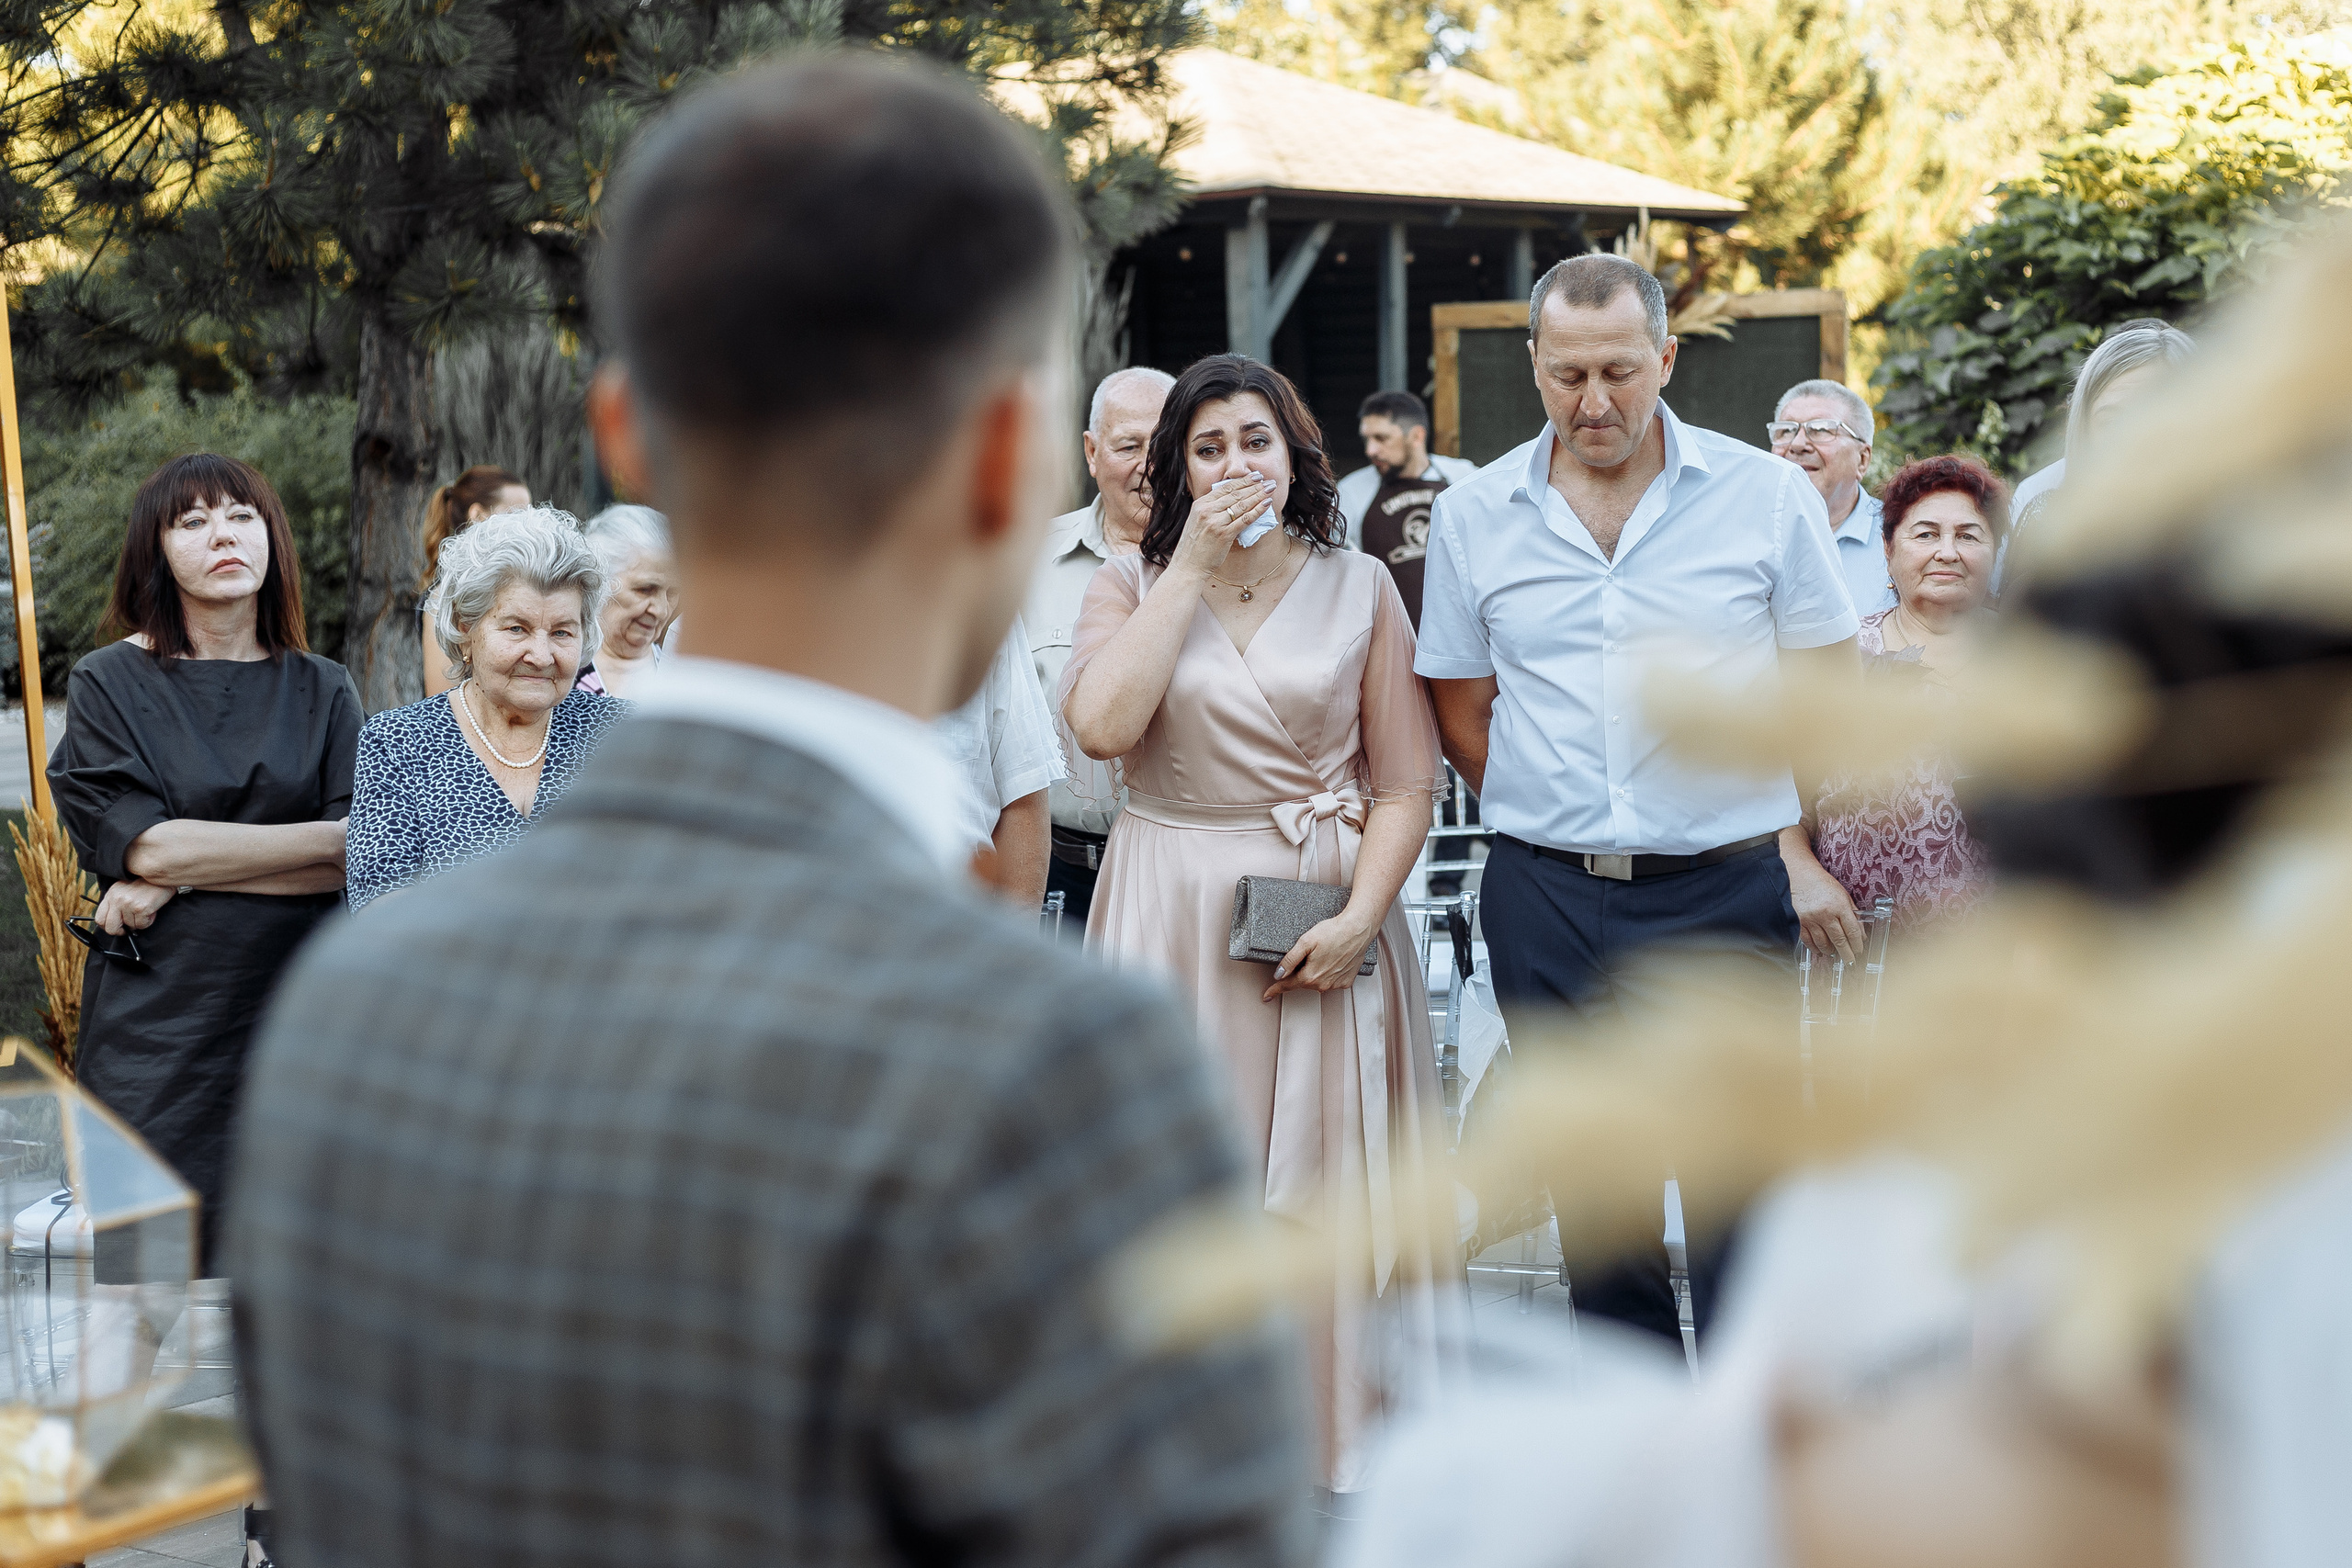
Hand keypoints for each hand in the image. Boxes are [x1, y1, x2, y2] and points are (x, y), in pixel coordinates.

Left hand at [95, 878, 175, 935]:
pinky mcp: (140, 907)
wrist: (161, 877)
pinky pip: (142, 925)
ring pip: (130, 926)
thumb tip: (116, 922)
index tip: (117, 927)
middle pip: (111, 927)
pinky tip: (151, 912)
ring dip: (139, 922)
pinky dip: (148, 921)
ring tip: (145, 912)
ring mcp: (128, 903)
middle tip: (130, 928)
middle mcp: (117, 899)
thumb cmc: (145, 885)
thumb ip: (116, 904)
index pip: (99, 918)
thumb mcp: (124, 891)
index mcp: (111, 894)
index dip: (108, 927)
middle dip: (121, 931)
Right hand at [1167, 474, 1276, 579]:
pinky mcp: (1224, 534)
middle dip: (1254, 485)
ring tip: (1270, 489)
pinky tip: (1267, 504)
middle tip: (1268, 481)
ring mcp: (1215, 522)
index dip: (1243, 480)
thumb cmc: (1194, 547)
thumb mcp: (1197, 521)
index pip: (1225, 488)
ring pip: (1242, 504)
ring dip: (1259, 495)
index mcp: (1199, 505)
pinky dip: (1258, 510)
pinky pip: (1245, 519)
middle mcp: (1207, 511)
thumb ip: (1210, 509)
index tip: (1256, 476)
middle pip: (1235, 494)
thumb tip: (1231, 501)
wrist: (1188, 566)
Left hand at [1262, 911, 1379, 1000]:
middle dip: (1300, 972)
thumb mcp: (1306, 942)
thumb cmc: (1333, 932)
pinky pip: (1331, 981)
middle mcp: (1323, 985)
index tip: (1266, 996)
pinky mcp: (1346, 981)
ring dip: (1315, 973)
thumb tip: (1279, 974)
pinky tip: (1332, 959)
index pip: (1287, 986)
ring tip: (1323, 954)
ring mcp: (1336, 984)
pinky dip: (1328, 973)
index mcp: (1310, 976)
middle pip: (1303, 982)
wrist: (1358, 930)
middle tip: (1308, 954)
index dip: (1275, 990)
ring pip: (1317, 982)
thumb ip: (1290, 960)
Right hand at [1783, 836, 1863, 962]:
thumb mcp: (1842, 894)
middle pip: (1839, 940)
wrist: (1798, 875)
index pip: (1853, 931)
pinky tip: (1820, 950)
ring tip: (1834, 954)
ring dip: (1830, 951)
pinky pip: (1808, 940)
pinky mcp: (1799, 922)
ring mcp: (1811, 919)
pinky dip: (1815, 948)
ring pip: (1823, 943)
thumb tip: (1859, 932)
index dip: (1857, 944)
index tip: (1859, 950)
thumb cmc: (1821, 883)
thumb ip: (1852, 912)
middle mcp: (1825, 914)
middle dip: (1846, 953)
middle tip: (1850, 960)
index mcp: (1839, 905)